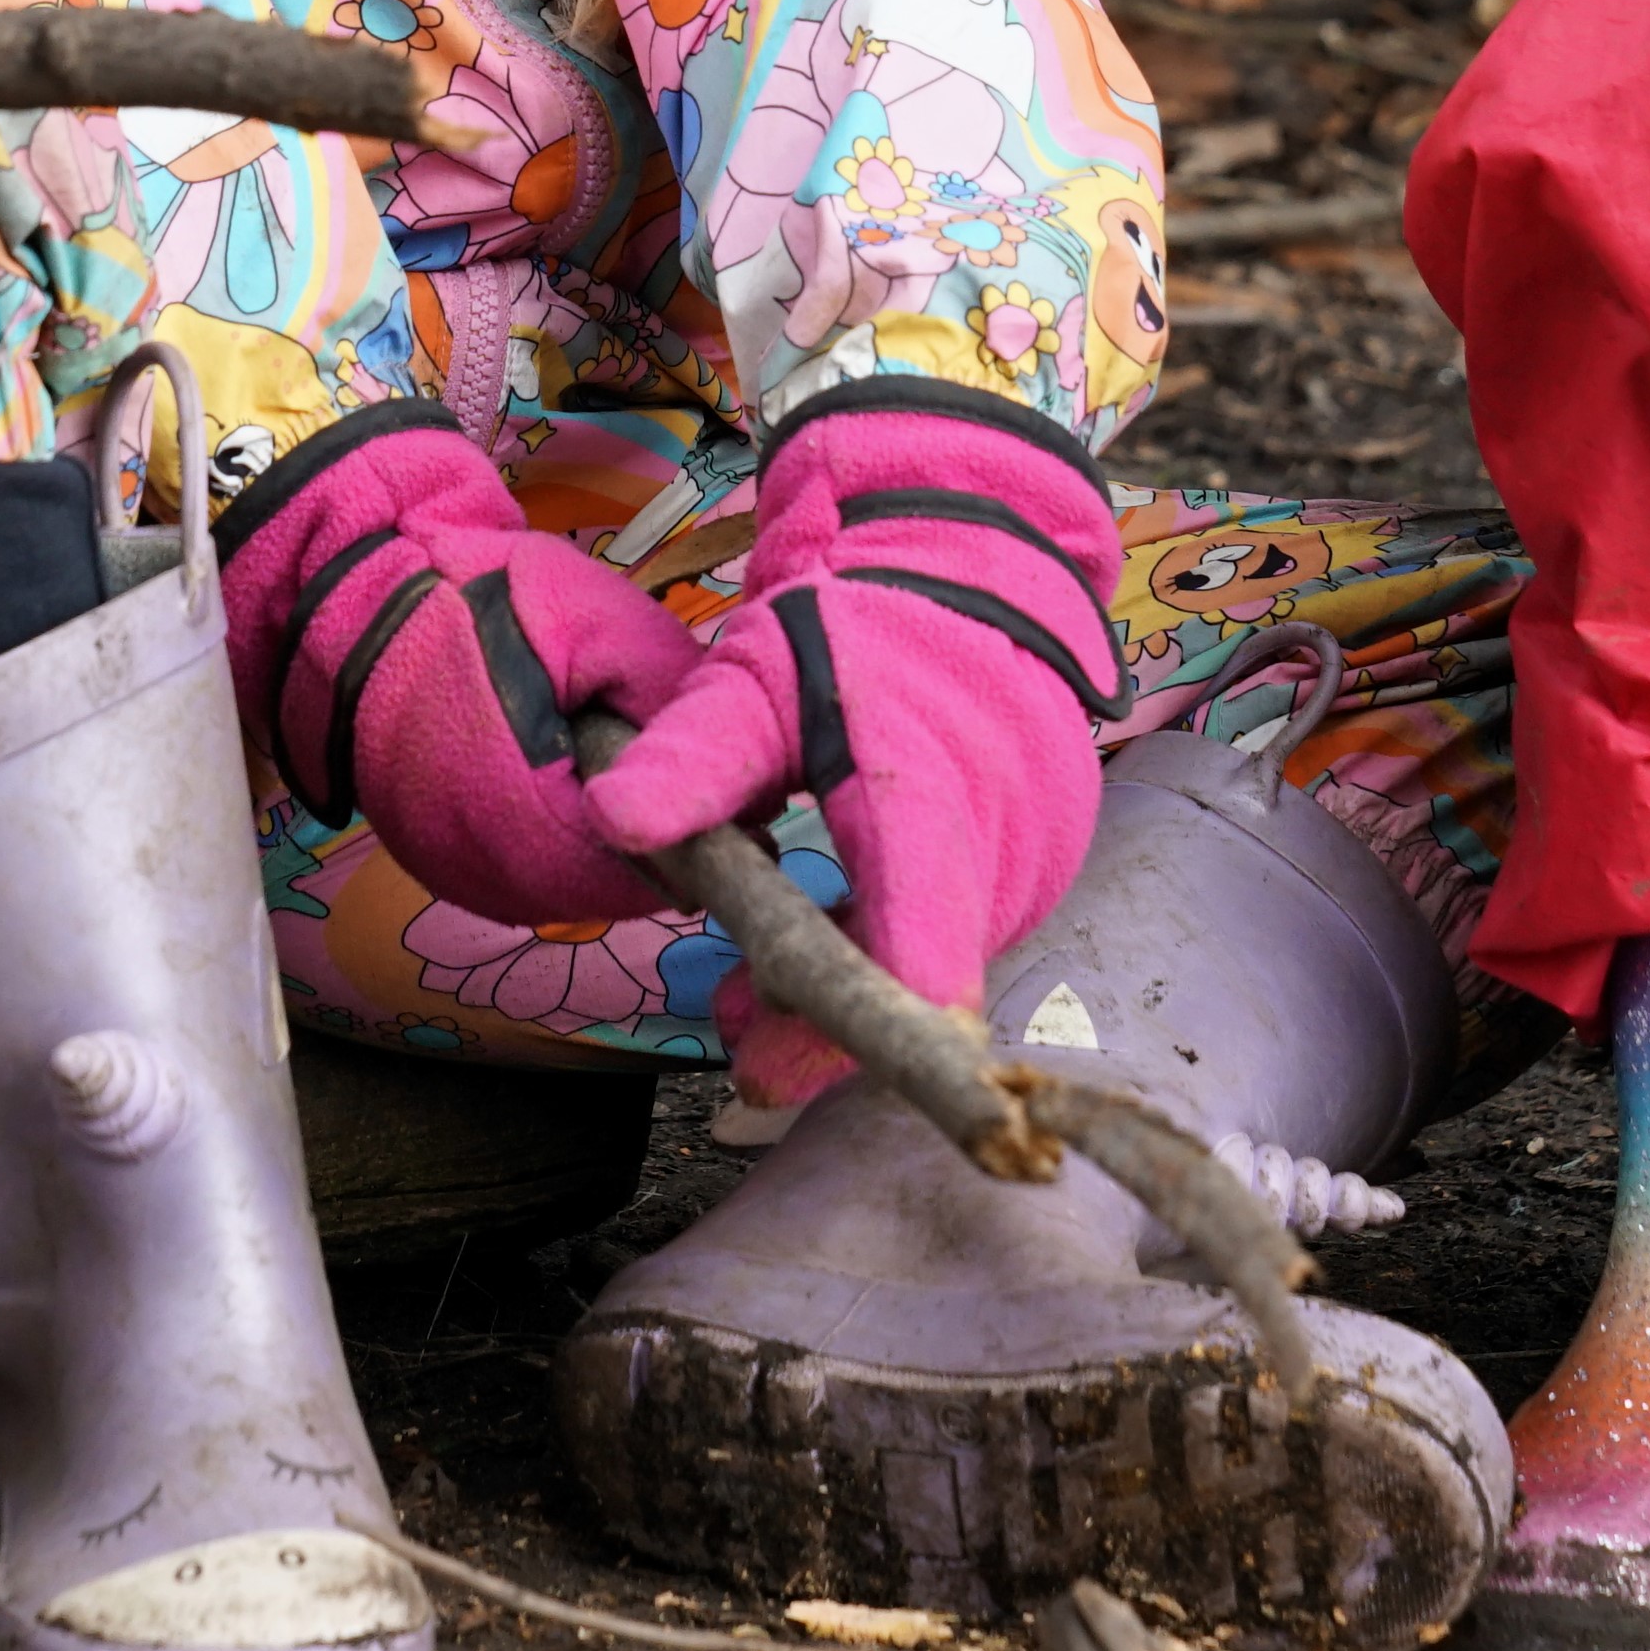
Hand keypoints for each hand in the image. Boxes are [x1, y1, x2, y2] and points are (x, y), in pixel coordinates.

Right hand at [217, 404, 707, 925]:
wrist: (354, 591)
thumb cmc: (479, 597)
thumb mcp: (602, 625)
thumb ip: (676, 706)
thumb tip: (755, 787)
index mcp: (532, 827)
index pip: (653, 878)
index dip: (705, 839)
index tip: (731, 797)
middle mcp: (488, 876)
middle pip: (611, 890)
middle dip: (654, 841)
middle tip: (667, 762)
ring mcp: (453, 876)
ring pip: (568, 887)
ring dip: (604, 843)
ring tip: (610, 758)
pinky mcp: (433, 861)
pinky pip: (520, 872)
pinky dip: (553, 837)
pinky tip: (557, 775)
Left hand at [592, 382, 1122, 1079]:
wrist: (975, 572)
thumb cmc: (856, 626)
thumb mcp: (757, 673)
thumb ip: (692, 756)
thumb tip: (607, 819)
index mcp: (932, 791)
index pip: (916, 938)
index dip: (856, 1024)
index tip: (771, 1078)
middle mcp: (1007, 842)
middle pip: (916, 979)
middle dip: (821, 1019)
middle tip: (731, 1024)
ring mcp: (1037, 861)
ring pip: (940, 967)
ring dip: (859, 987)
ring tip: (761, 985)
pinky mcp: (1042, 869)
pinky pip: (964, 937)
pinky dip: (897, 951)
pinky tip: (838, 935)